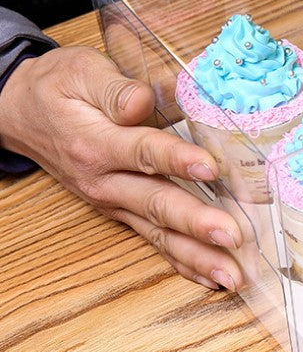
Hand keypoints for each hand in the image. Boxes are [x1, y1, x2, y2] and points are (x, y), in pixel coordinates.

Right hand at [0, 46, 243, 290]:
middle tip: (232, 236)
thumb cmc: (58, 88)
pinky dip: (184, 263)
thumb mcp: (81, 72)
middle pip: (157, 204)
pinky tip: (213, 278)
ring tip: (233, 276)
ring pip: (160, 233)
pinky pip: (155, 242)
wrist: (21, 114)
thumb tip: (144, 99)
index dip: (177, 160)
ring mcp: (115, 202)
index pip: (144, 152)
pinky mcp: (123, 212)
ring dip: (198, 256)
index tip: (210, 168)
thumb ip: (116, 89)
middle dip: (197, 223)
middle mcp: (106, 181)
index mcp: (97, 143)